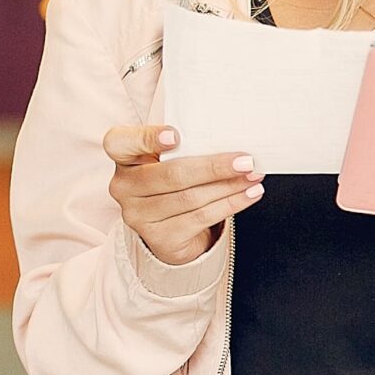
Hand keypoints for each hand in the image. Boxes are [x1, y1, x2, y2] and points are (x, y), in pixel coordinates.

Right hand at [103, 125, 263, 266]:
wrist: (171, 228)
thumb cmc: (173, 180)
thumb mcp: (168, 158)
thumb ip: (185, 146)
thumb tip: (229, 140)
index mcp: (122, 157)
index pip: (120, 143)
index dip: (147, 138)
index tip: (177, 136)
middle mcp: (123, 187)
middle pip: (172, 175)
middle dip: (214, 167)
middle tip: (246, 161)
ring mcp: (138, 216)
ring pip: (191, 198)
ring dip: (229, 187)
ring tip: (254, 176)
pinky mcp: (159, 238)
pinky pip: (201, 218)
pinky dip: (230, 204)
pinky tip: (249, 195)